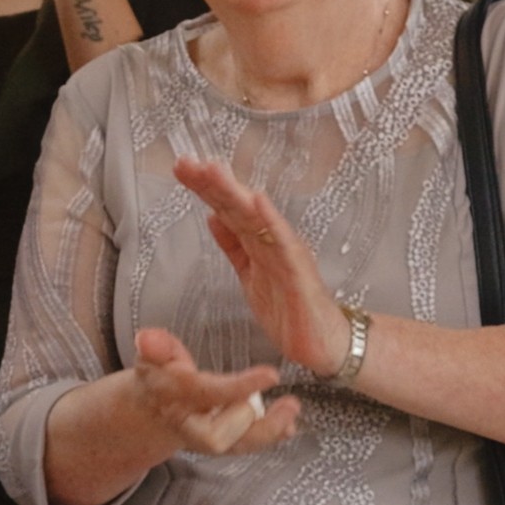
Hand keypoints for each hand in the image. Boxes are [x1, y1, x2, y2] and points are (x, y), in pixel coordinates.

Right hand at [125, 326, 298, 456]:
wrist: (155, 411)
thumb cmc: (161, 379)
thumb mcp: (153, 357)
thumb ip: (157, 345)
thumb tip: (148, 338)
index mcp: (172, 399)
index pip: (207, 394)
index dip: (239, 387)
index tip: (271, 375)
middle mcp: (189, 426)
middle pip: (218, 436)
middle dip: (247, 415)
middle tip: (269, 390)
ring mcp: (208, 439)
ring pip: (238, 445)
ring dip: (269, 429)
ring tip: (290, 407)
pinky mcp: (226, 444)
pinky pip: (249, 446)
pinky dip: (272, 436)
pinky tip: (288, 425)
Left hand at [174, 156, 354, 375]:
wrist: (321, 342)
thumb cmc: (290, 308)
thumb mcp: (249, 275)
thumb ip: (233, 246)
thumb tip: (212, 218)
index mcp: (256, 242)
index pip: (226, 209)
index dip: (205, 188)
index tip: (182, 168)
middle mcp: (271, 240)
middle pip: (237, 206)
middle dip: (212, 183)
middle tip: (187, 163)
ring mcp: (285, 252)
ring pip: (256, 217)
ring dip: (235, 193)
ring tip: (214, 170)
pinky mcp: (299, 271)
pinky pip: (283, 243)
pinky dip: (271, 221)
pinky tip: (258, 201)